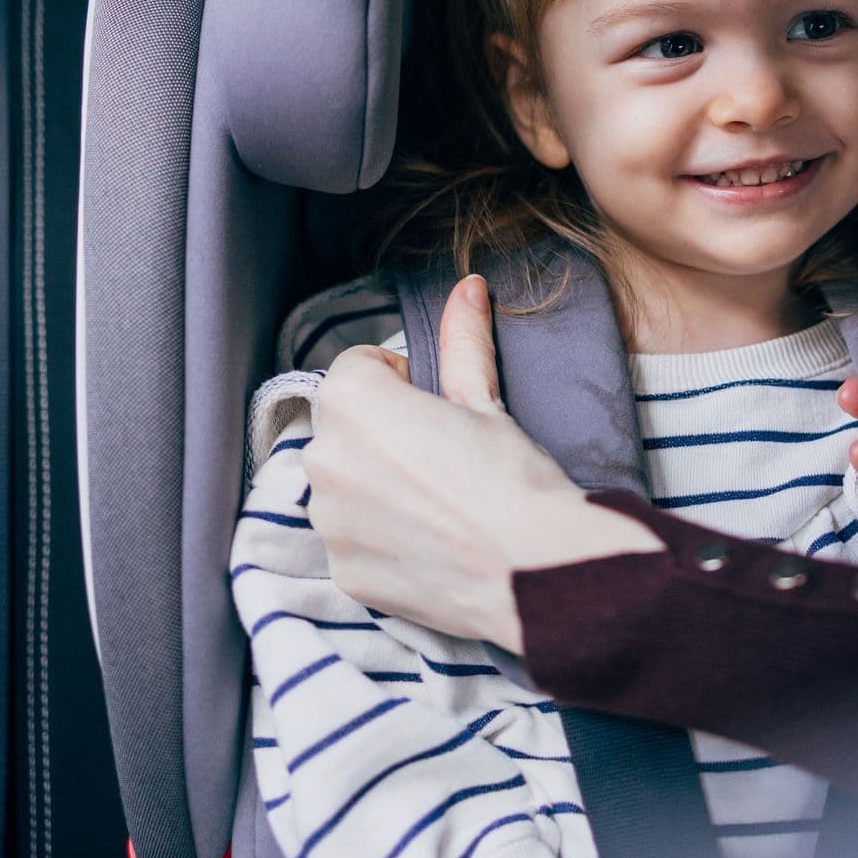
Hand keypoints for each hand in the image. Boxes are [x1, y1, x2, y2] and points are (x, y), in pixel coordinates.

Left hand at [303, 274, 661, 651]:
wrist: (534, 571)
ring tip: (438, 502)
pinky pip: (353, 539)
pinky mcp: (343, 572)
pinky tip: (430, 541)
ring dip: (376, 485)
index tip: (436, 407)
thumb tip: (468, 286)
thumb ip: (462, 340)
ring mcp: (328, 522)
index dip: (401, 382)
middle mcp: (323, 459)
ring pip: (345, 485)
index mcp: (352, 402)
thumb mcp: (484, 399)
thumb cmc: (512, 477)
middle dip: (382, 435)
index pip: (357, 368)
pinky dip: (382, 538)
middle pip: (345, 428)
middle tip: (442, 456)